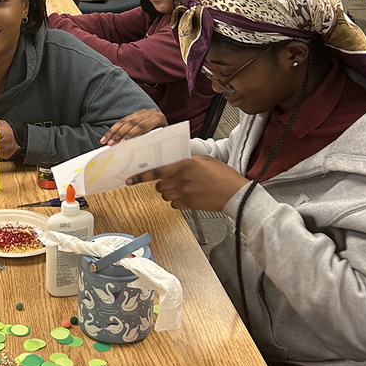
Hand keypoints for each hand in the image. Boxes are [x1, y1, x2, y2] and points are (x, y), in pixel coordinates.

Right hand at [101, 109, 166, 145]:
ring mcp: (142, 112)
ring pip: (124, 121)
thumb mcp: (160, 140)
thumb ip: (150, 141)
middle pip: (131, 123)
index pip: (142, 126)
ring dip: (113, 132)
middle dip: (119, 134)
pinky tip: (107, 136)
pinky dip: (114, 129)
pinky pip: (122, 121)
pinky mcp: (135, 114)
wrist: (167, 130)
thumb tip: (135, 148)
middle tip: (111, 144)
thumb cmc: (164, 139)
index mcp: (158, 118)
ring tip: (105, 141)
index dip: (131, 135)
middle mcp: (150, 113)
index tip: (122, 143)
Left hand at [126, 155, 249, 210]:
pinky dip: (178, 201)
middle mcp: (181, 179)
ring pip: (165, 195)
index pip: (156, 171)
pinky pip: (174, 204)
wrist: (235, 194)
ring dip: (170, 192)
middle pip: (159, 185)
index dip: (140, 176)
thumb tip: (174, 162)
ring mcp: (184, 193)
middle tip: (173, 181)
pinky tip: (189, 196)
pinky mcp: (188, 205)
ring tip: (184, 188)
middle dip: (162, 184)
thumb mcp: (204, 160)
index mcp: (183, 165)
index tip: (129, 179)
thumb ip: (186, 161)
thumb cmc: (223, 176)